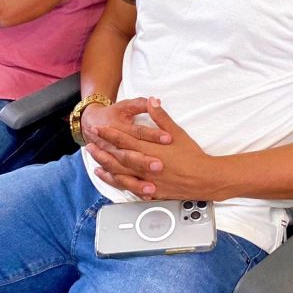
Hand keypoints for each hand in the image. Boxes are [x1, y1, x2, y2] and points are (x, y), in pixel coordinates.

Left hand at [86, 97, 214, 199]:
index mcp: (151, 149)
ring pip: (121, 174)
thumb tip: (152, 101)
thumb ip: (161, 117)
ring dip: (106, 167)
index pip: (125, 140)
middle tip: (89, 145)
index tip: (98, 129)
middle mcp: (146, 166)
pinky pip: (130, 187)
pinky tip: (111, 180)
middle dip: (103, 150)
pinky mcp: (151, 191)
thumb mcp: (177, 132)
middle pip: (118, 157)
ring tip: (95, 163)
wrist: (203, 178)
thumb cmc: (192, 155)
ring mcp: (147, 180)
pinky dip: (118, 183)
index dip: (109, 134)